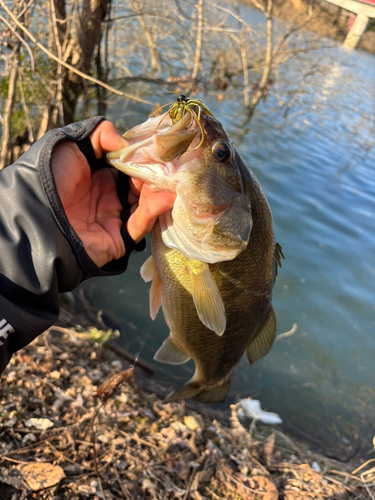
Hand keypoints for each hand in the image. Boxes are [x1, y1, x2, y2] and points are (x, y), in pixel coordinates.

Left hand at [52, 120, 175, 267]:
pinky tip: (164, 198)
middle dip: (153, 175)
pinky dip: (153, 212)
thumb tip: (126, 143)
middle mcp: (107, 196)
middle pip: (139, 185)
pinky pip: (139, 225)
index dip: (142, 159)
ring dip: (156, 191)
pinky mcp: (118, 238)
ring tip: (166, 180)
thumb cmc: (50, 178)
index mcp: (96, 176)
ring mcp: (113, 218)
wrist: (36, 214)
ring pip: (144, 204)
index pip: (128, 167)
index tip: (156, 151)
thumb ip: (99, 135)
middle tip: (166, 166)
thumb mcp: (69, 144)